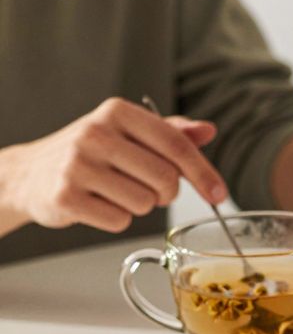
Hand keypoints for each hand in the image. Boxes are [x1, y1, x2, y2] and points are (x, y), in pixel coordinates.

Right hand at [0, 98, 224, 234]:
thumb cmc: (92, 152)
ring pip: (144, 203)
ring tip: (116, 192)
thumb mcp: (129, 133)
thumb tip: (208, 131)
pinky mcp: (64, 196)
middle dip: (167, 193)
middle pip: (165, 178)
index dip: (203, 173)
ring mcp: (77, 165)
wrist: (32, 172)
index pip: (176, 144)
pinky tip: (99, 204)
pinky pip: (119, 221)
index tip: (219, 194)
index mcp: (117, 112)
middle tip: (150, 189)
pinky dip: (117, 219)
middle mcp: (95, 133)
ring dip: (140, 206)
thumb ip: (171, 133)